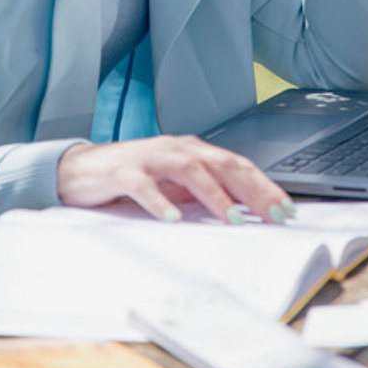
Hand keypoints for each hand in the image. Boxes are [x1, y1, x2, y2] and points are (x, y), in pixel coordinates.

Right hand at [56, 135, 296, 223]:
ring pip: (189, 169)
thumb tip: (244, 211)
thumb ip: (204, 194)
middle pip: (221, 164)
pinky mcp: (124, 171)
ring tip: (232, 216)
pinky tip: (173, 219)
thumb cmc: (133, 178)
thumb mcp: (174, 186)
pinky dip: (161, 201)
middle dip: (251, 189)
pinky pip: (145, 185)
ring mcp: (150, 157)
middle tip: (273, 214)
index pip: (236, 165)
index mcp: (192, 151)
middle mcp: (176, 149)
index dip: (263, 185)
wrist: (81, 170)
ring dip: (213, 194)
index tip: (286, 209)